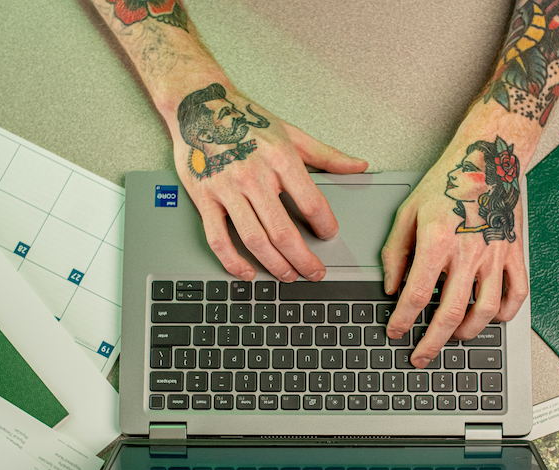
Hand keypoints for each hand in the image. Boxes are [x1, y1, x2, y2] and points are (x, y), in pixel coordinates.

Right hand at [170, 84, 366, 282]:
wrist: (199, 104)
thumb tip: (359, 166)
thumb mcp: (291, 133)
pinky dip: (233, 262)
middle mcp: (254, 175)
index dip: (325, 225)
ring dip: (275, 265)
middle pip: (284, 231)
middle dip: (304, 259)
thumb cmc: (245, 120)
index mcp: (280, 158)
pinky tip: (247, 272)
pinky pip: (218, 238)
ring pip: (255, 240)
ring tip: (289, 276)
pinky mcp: (203, 198)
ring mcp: (227, 189)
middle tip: (315, 272)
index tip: (329, 234)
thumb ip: (327, 155)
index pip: (312, 202)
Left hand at [381, 135, 528, 367]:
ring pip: (486, 310)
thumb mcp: (408, 212)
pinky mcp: (514, 253)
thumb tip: (391, 286)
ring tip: (453, 337)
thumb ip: (396, 252)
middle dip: (432, 342)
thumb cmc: (447, 182)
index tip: (395, 331)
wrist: (488, 158)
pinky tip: (491, 318)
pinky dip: (505, 313)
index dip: (403, 320)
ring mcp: (496, 255)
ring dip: (468, 332)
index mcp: (438, 241)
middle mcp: (469, 252)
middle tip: (421, 356)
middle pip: (451, 312)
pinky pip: (517, 293)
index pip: (417, 294)